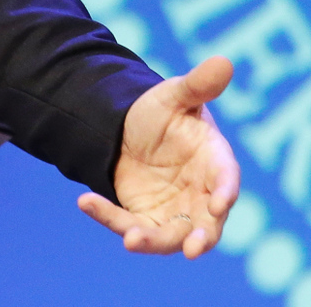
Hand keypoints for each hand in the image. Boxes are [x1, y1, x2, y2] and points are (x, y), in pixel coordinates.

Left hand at [79, 56, 240, 257]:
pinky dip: (109, 218)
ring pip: (169, 235)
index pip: (226, 179)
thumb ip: (197, 85)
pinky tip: (85, 200)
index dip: (224, 191)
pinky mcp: (144, 217)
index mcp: (214, 161)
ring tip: (130, 240)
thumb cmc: (161, 112)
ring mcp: (174, 210)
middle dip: (202, 238)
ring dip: (153, 241)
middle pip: (208, 223)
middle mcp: (200, 194)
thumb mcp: (174, 95)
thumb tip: (224, 61)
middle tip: (192, 250)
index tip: (219, 203)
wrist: (127, 129)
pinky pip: (129, 224)